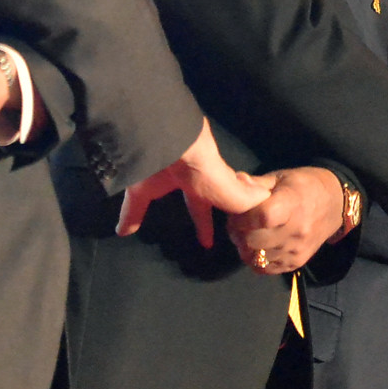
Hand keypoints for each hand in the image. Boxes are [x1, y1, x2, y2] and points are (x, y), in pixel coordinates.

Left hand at [117, 118, 274, 248]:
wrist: (177, 148)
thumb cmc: (209, 172)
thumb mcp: (236, 193)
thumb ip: (248, 205)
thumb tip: (265, 212)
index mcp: (214, 180)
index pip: (228, 199)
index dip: (234, 215)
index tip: (235, 230)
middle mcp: (189, 177)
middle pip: (194, 198)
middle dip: (199, 213)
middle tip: (204, 239)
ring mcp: (163, 177)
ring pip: (161, 195)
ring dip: (161, 214)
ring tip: (156, 233)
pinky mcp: (140, 184)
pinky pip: (131, 203)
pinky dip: (127, 218)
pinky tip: (122, 233)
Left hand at [228, 168, 346, 274]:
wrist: (335, 205)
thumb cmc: (305, 186)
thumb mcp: (282, 177)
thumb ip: (257, 183)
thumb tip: (235, 181)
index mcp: (292, 203)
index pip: (263, 217)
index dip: (243, 217)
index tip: (236, 212)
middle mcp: (297, 231)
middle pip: (254, 241)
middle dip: (237, 232)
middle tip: (236, 223)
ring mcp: (297, 250)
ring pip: (255, 258)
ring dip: (244, 247)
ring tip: (246, 234)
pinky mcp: (296, 263)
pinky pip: (265, 269)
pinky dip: (255, 260)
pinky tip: (257, 246)